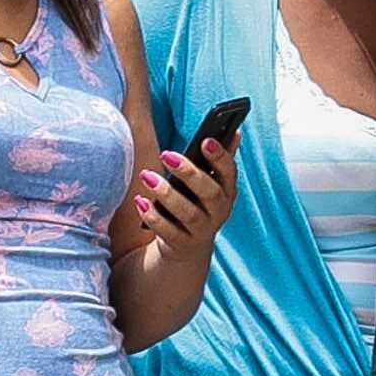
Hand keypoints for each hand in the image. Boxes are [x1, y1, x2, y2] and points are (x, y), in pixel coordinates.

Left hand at [133, 142, 236, 261]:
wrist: (188, 244)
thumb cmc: (198, 202)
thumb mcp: (210, 183)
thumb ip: (220, 159)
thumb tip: (235, 132)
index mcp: (228, 191)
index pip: (229, 172)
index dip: (220, 156)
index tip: (204, 140)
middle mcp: (219, 211)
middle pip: (209, 192)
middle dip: (189, 173)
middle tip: (166, 154)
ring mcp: (202, 230)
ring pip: (188, 213)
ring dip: (167, 194)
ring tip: (147, 176)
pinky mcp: (182, 244)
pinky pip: (168, 232)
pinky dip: (153, 217)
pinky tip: (140, 201)